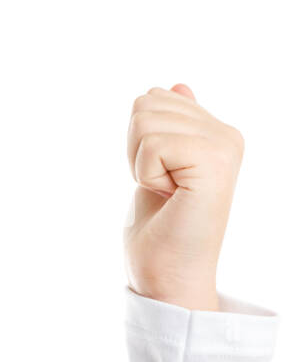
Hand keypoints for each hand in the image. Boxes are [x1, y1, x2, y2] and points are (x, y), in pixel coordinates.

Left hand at [124, 83, 242, 311]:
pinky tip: (169, 196)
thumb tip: (175, 86)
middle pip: (146, 104)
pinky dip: (145, 174)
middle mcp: (226, 134)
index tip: (159, 178)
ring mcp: (224, 146)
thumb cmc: (160, 231)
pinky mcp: (213, 161)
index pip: (152, 99)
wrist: (168, 276)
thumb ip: (171, 128)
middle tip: (160, 187)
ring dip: (140, 163)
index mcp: (215, 132)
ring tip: (166, 192)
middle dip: (135, 149)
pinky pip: (151, 145)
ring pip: (145, 120)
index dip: (136, 143)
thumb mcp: (157, 168)